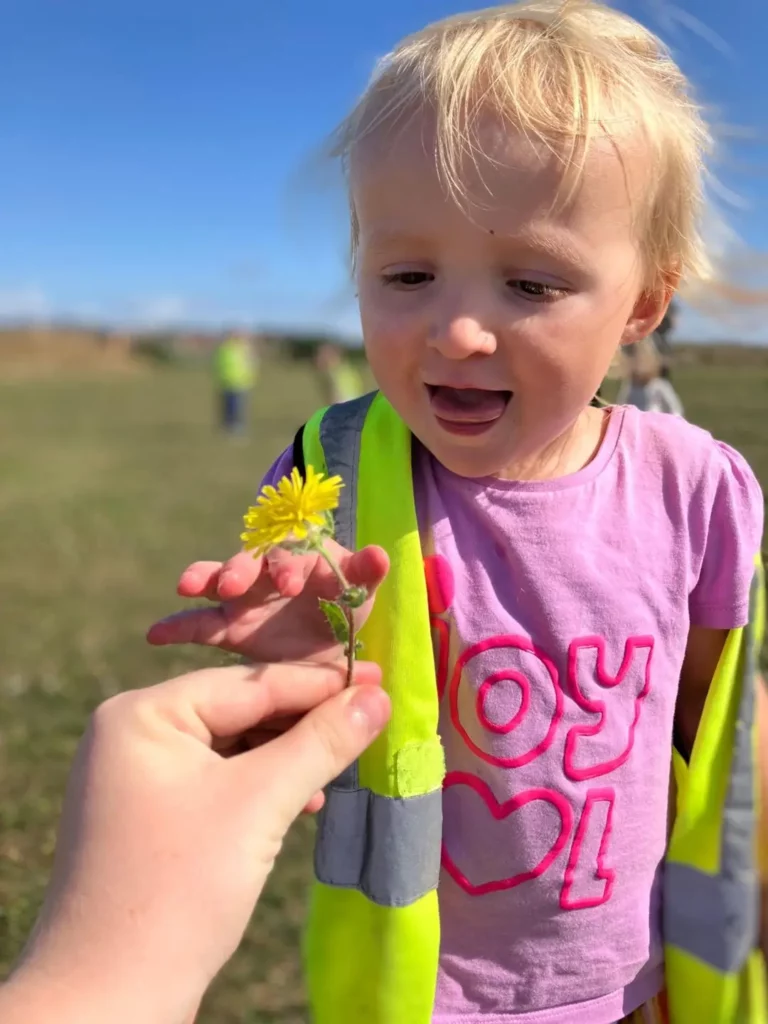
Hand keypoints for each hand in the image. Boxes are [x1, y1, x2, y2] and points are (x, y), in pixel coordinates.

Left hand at [4, 660, 389, 1023]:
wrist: (109, 1002)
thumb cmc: (180, 890)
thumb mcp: (258, 805)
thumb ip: (320, 743)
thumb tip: (378, 696)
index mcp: (143, 715)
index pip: (249, 684)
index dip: (320, 682)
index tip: (382, 676)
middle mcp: (135, 735)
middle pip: (241, 711)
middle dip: (307, 720)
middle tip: (374, 716)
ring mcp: (141, 779)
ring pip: (235, 749)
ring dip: (291, 756)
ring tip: (348, 759)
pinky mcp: (155, 818)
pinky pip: (222, 783)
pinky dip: (266, 787)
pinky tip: (307, 801)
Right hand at [146, 543, 389, 663]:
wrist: (329, 646)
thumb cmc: (345, 607)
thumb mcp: (360, 593)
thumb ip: (366, 573)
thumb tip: (381, 553)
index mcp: (299, 558)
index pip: (290, 554)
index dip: (288, 566)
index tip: (290, 584)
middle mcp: (266, 573)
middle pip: (248, 562)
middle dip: (239, 569)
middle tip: (232, 583)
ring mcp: (243, 599)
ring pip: (219, 584)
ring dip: (203, 578)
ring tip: (186, 585)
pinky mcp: (228, 627)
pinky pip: (198, 624)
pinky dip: (176, 627)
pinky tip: (155, 634)